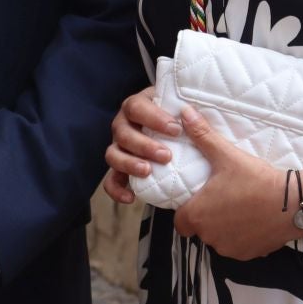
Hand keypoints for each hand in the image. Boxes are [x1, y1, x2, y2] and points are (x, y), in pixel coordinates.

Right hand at [101, 87, 181, 203]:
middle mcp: (124, 124)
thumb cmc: (181, 121)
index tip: (176, 130)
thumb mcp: (185, 114)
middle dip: (143, 145)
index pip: (136, 107)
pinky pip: (110, 180)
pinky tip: (131, 197)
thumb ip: (190, 116)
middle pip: (122, 131)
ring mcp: (120, 146)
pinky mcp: (120, 168)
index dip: (153, 118)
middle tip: (166, 155)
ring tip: (147, 171)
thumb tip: (192, 115)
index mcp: (138, 105)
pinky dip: (117, 190)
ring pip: (113, 154)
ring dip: (129, 163)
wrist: (178, 137)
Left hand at [171, 107, 293, 259]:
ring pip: (219, 239)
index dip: (187, 211)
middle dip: (208, 217)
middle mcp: (210, 237)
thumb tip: (184, 112)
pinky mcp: (250, 255)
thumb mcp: (226, 156)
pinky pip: (239, 246)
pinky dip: (243, 236)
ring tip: (239, 207)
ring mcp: (230, 249)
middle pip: (200, 230)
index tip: (199, 199)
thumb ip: (202, 135)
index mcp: (198, 216)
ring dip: (225, 228)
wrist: (293, 202)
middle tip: (223, 198)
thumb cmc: (256, 180)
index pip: (180, 222)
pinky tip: (253, 219)